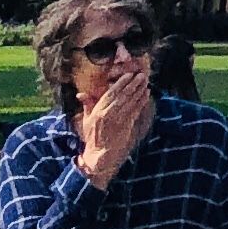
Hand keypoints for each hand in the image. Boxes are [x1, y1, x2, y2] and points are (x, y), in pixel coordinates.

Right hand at [77, 59, 155, 182]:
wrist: (100, 153)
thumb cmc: (93, 136)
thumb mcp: (86, 120)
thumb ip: (87, 105)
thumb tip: (81, 94)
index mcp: (97, 111)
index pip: (110, 94)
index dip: (120, 83)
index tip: (129, 75)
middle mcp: (107, 114)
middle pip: (122, 95)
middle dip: (133, 84)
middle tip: (141, 75)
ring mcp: (118, 119)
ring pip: (130, 101)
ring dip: (139, 90)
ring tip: (146, 82)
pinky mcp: (126, 125)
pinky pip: (136, 110)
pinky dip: (142, 101)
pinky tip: (147, 94)